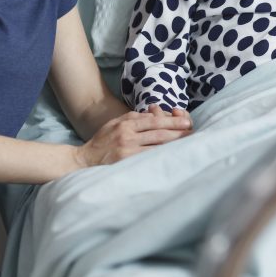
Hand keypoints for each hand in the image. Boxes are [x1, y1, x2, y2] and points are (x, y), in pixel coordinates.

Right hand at [75, 105, 191, 167]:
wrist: (83, 160)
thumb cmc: (102, 142)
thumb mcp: (114, 124)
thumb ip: (133, 118)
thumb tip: (153, 114)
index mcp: (126, 123)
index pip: (154, 120)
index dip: (172, 120)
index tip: (186, 121)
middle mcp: (128, 134)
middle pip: (158, 131)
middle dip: (178, 131)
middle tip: (192, 131)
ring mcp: (127, 148)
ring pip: (156, 144)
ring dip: (174, 143)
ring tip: (188, 143)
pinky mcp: (126, 161)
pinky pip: (148, 158)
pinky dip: (161, 156)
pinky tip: (172, 156)